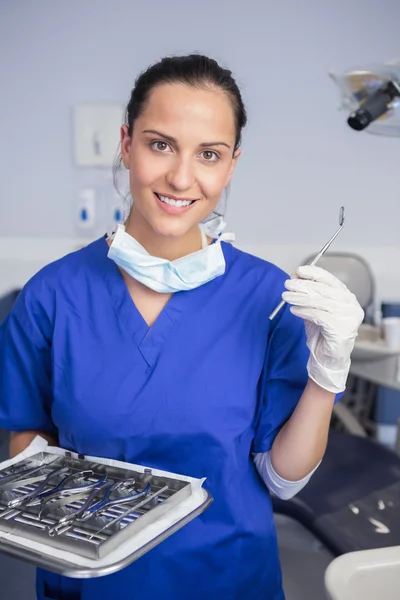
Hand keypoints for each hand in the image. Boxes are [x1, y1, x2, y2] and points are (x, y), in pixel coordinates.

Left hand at [281, 265, 364, 392]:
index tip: (298, 270)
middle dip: (303, 285)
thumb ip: (308, 294)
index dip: (314, 273)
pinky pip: (318, 315)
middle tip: (287, 284)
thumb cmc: (322, 332)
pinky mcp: (341, 328)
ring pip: (320, 302)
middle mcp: (351, 305)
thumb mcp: (314, 309)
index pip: (330, 279)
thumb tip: (295, 276)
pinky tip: (293, 311)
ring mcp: (349, 317)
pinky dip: (303, 312)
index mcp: (346, 296)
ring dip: (300, 298)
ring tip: (286, 296)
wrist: (328, 358)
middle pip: (324, 289)